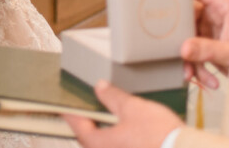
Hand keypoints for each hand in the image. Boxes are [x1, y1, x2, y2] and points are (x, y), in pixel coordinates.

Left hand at [62, 81, 182, 147]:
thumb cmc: (160, 135)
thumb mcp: (132, 107)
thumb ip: (112, 97)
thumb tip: (100, 87)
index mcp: (101, 144)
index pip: (79, 128)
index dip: (73, 115)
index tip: (68, 107)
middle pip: (91, 139)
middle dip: (89, 124)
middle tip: (88, 110)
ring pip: (106, 144)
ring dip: (105, 132)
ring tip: (109, 116)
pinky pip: (120, 147)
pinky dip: (118, 138)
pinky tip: (126, 128)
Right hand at [181, 0, 228, 88]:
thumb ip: (207, 50)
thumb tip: (183, 48)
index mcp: (225, 5)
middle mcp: (217, 13)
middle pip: (187, 14)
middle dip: (180, 36)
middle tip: (171, 46)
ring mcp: (213, 28)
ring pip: (188, 35)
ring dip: (189, 58)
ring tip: (190, 74)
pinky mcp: (211, 43)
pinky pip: (195, 50)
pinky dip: (197, 66)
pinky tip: (208, 80)